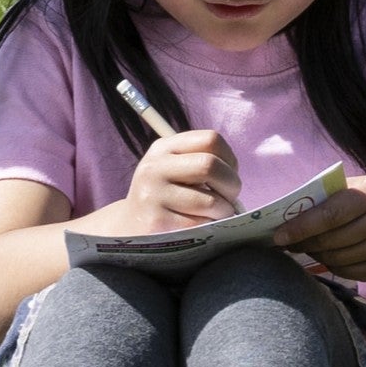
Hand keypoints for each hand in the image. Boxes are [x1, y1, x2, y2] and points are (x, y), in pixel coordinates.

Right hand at [119, 129, 241, 230]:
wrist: (131, 225)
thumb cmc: (165, 196)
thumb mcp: (173, 168)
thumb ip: (200, 162)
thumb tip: (235, 177)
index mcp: (163, 148)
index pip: (210, 139)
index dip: (230, 158)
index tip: (229, 173)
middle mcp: (154, 167)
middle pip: (209, 166)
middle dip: (231, 184)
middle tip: (230, 197)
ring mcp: (152, 195)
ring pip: (209, 200)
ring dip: (224, 210)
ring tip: (218, 214)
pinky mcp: (156, 222)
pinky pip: (199, 224)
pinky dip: (210, 226)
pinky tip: (203, 226)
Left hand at [269, 175, 365, 282]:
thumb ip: (336, 193)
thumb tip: (294, 206)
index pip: (330, 214)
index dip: (301, 226)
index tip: (278, 235)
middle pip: (330, 240)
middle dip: (303, 242)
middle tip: (287, 241)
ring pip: (335, 259)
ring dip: (315, 254)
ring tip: (306, 246)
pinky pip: (347, 272)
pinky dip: (331, 265)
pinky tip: (327, 255)